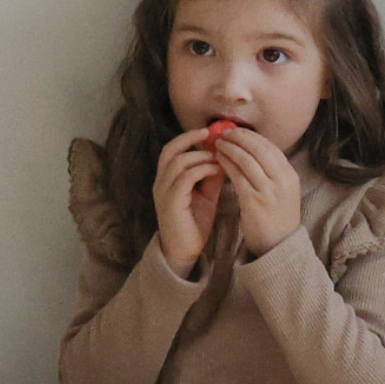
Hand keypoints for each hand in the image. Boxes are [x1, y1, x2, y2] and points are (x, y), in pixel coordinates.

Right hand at [152, 129, 224, 276]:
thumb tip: (224, 157)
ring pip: (178, 162)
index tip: (208, 132)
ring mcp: (164, 193)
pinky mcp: (172, 203)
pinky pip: (186, 177)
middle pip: (170, 150)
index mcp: (166, 180)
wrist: (185, 251)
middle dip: (190, 138)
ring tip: (219, 157)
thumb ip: (211, 177)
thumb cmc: (194, 224)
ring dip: (201, 156)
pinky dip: (202, 169)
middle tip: (211, 134)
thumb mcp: (206, 195)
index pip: (171, 150)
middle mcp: (161, 183)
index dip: (187, 138)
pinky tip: (217, 170)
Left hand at [213, 129, 300, 255]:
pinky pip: (238, 175)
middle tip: (225, 132)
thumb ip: (271, 173)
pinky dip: (226, 163)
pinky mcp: (254, 201)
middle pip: (260, 148)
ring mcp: (269, 191)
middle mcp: (282, 180)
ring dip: (231, 148)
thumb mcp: (281, 192)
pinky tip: (218, 159)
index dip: (252, 136)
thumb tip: (252, 151)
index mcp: (290, 176)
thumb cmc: (275, 218)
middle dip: (240, 137)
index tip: (238, 131)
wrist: (277, 245)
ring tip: (218, 143)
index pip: (271, 147)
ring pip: (247, 159)